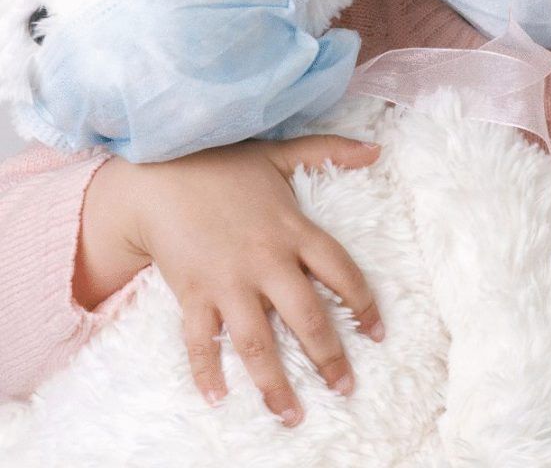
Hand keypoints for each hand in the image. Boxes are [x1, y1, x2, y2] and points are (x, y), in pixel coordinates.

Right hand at [77, 135, 383, 425]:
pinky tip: (218, 399)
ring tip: (292, 415)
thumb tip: (377, 149)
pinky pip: (200, 341)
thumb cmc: (224, 165)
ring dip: (275, 383)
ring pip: (257, 342)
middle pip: (307, 318)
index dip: (364, 304)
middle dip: (329, 357)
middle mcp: (266, 262)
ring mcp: (228, 282)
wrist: (159, 173)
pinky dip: (206, 372)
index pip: (341, 273)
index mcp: (294, 230)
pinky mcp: (193, 293)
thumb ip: (330, 150)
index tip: (377, 333)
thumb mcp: (280, 153)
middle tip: (346, 388)